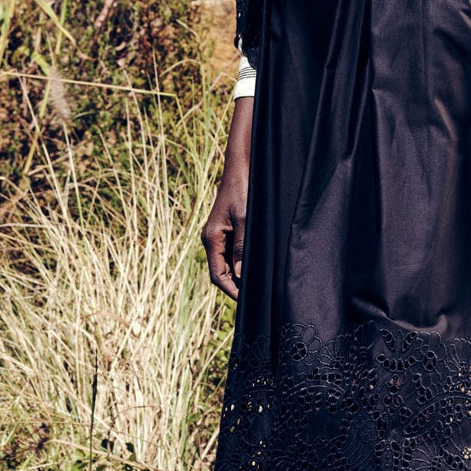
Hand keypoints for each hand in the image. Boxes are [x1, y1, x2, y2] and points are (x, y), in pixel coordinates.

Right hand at [203, 98, 253, 299]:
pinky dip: (241, 265)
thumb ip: (242, 247)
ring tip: (258, 287)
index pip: (218, 275)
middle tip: (257, 298)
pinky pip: (231, 254)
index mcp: (212, 238)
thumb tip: (240, 274)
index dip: (232, 291)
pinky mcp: (226, 231)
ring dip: (239, 277)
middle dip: (236, 287)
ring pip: (226, 265)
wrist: (241, 168)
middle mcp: (212, 239)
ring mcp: (218, 235)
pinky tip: (255, 269)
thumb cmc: (244, 190)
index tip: (248, 301)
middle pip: (220, 273)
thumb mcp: (246, 218)